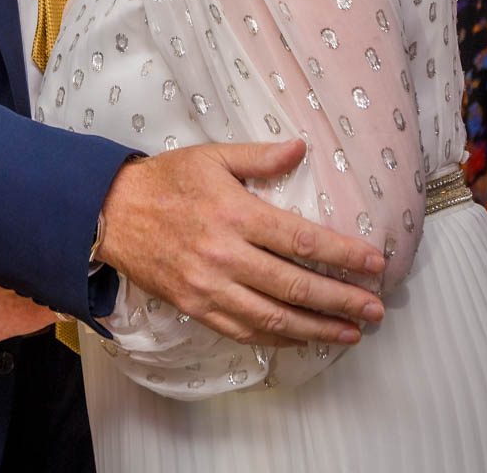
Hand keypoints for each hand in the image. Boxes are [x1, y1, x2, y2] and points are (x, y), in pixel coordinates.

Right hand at [96, 139, 386, 347]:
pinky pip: (244, 330)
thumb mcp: (212, 157)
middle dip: (340, 300)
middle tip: (375, 309)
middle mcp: (226, 255)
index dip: (342, 255)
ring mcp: (210, 287)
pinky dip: (278, 338)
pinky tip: (303, 338)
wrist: (111, 213)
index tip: (374, 264)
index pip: (301, 240)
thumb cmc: (166, 180)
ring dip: (317, 328)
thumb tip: (301, 148)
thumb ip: (259, 156)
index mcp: (236, 214)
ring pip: (274, 317)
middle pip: (295, 285)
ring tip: (351, 332)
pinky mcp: (195, 308)